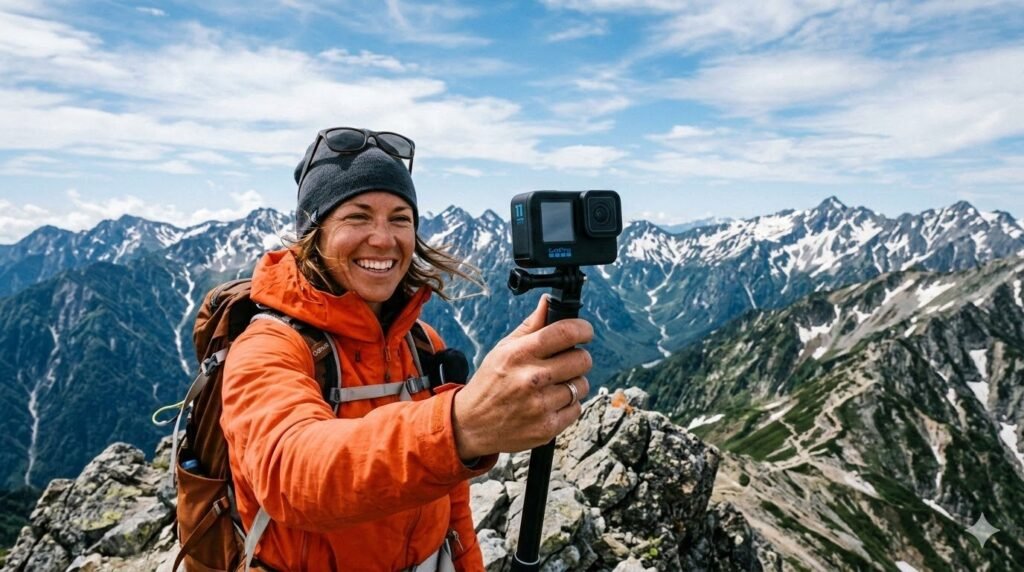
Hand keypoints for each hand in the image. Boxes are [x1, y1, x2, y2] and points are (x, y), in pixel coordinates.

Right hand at [452, 295, 592, 458]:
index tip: (585, 331)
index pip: (565, 333)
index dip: (583, 329)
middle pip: (582, 360)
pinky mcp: (547, 428)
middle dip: (578, 357)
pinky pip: (576, 409)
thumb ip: (530, 326)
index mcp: (520, 354)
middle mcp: (531, 379)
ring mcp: (540, 405)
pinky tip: (550, 404)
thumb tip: (548, 301)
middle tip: (566, 361)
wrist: (471, 425)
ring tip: (554, 386)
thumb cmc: (490, 382)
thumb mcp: (502, 350)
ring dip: (573, 383)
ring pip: (581, 385)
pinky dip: (568, 405)